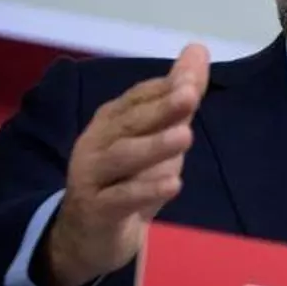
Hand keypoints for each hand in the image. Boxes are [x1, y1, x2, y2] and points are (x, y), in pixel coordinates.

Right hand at [40, 43, 210, 285]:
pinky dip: (146, 190)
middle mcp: (98, 142)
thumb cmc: (129, 178)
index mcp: (113, 120)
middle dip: (161, 108)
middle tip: (190, 95)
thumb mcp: (157, 137)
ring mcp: (92, 176)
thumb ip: (178, 97)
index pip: (138, 98)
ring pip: (124, 157)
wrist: (88, 235)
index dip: (165, 88)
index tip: (193, 77)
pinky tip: (173, 184)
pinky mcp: (96, 210)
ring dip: (155, 146)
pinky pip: (121, 198)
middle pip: (130, 122)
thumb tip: (198, 50)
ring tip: (186, 136)